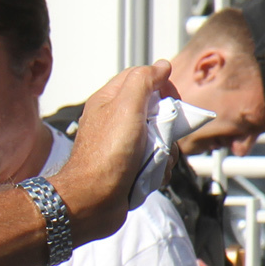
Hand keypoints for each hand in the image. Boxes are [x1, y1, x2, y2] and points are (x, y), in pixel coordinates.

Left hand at [53, 61, 172, 242]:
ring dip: (164, 149)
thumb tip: (160, 66)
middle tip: (159, 134)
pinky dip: (158, 168)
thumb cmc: (105, 155)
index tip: (171, 99)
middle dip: (166, 123)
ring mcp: (123, 144)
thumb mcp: (126, 106)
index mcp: (109, 100)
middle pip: (156, 109)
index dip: (161, 86)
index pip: (142, 79)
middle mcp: (115, 120)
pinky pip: (156, 160)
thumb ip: (143, 81)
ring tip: (152, 159)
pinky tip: (149, 174)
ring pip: (159, 137)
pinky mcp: (130, 166)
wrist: (93, 200)